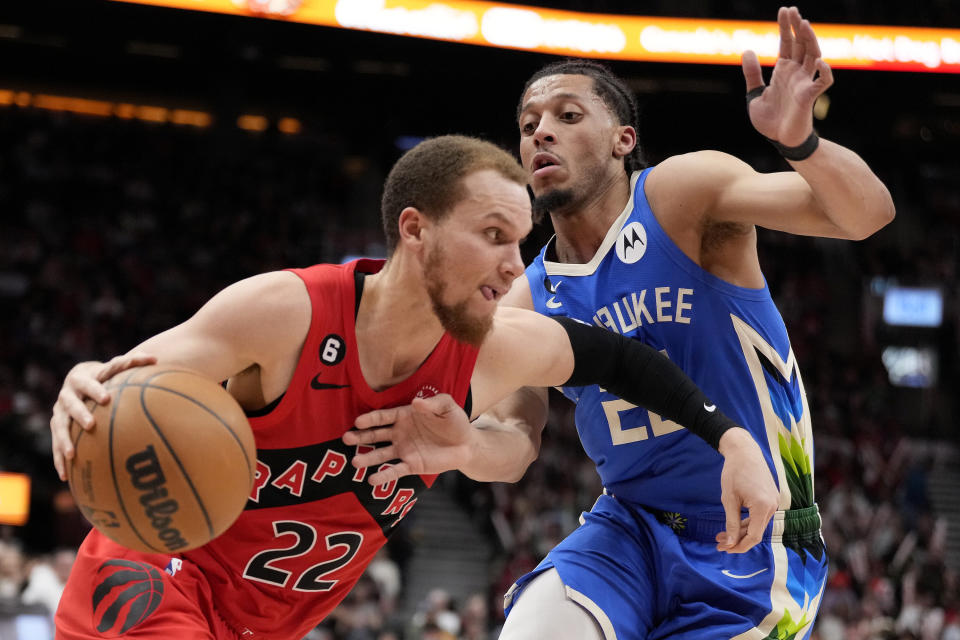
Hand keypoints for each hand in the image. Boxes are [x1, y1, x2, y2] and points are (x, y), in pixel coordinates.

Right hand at [50, 353, 156, 480]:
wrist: (77, 378)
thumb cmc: (104, 374)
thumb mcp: (114, 367)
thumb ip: (132, 363)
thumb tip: (157, 358)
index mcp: (82, 377)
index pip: (88, 382)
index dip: (95, 389)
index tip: (105, 399)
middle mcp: (68, 393)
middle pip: (71, 403)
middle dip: (80, 414)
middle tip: (91, 425)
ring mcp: (59, 410)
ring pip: (59, 425)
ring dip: (64, 440)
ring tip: (72, 454)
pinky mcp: (57, 424)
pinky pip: (55, 443)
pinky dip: (58, 458)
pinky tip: (65, 475)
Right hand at [343, 394, 473, 485]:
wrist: (467, 445)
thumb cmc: (455, 422)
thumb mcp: (447, 406)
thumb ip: (433, 403)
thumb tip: (416, 402)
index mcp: (404, 416)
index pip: (383, 417)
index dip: (371, 419)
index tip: (358, 421)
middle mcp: (399, 433)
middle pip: (376, 435)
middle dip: (361, 437)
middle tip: (346, 439)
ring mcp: (404, 450)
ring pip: (381, 455)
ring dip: (368, 458)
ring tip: (355, 463)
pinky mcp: (411, 465)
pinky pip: (395, 471)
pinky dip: (384, 475)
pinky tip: (372, 480)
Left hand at [715, 427, 779, 552]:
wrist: (744, 451)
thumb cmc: (734, 472)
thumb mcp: (729, 499)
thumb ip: (730, 523)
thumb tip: (729, 543)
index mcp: (763, 507)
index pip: (754, 536)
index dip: (739, 546)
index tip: (724, 549)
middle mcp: (773, 506)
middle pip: (756, 532)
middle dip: (737, 539)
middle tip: (718, 543)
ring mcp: (774, 502)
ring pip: (757, 524)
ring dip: (740, 531)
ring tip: (721, 534)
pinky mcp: (771, 498)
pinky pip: (759, 516)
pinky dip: (747, 521)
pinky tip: (733, 524)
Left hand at [742, 6, 832, 146]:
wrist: (779, 141)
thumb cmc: (770, 120)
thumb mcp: (754, 94)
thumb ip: (752, 74)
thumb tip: (748, 50)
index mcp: (784, 71)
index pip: (787, 43)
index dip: (785, 27)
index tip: (784, 10)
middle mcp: (796, 73)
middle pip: (800, 44)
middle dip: (796, 27)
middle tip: (792, 10)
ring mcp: (804, 83)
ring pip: (812, 56)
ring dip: (809, 40)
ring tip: (803, 24)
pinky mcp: (809, 97)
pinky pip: (823, 82)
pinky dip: (824, 72)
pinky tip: (820, 61)